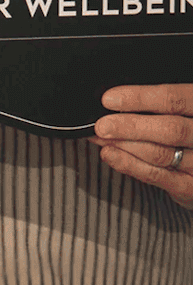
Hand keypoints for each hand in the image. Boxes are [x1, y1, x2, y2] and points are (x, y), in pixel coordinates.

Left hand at [94, 84, 192, 205]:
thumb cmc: (188, 129)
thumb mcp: (182, 111)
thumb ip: (160, 104)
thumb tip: (115, 99)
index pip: (174, 100)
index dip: (140, 98)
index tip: (110, 99)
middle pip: (170, 129)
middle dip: (130, 126)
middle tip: (102, 125)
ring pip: (161, 154)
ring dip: (125, 145)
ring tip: (101, 138)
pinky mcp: (191, 187)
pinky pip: (158, 176)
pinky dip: (129, 164)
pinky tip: (110, 155)